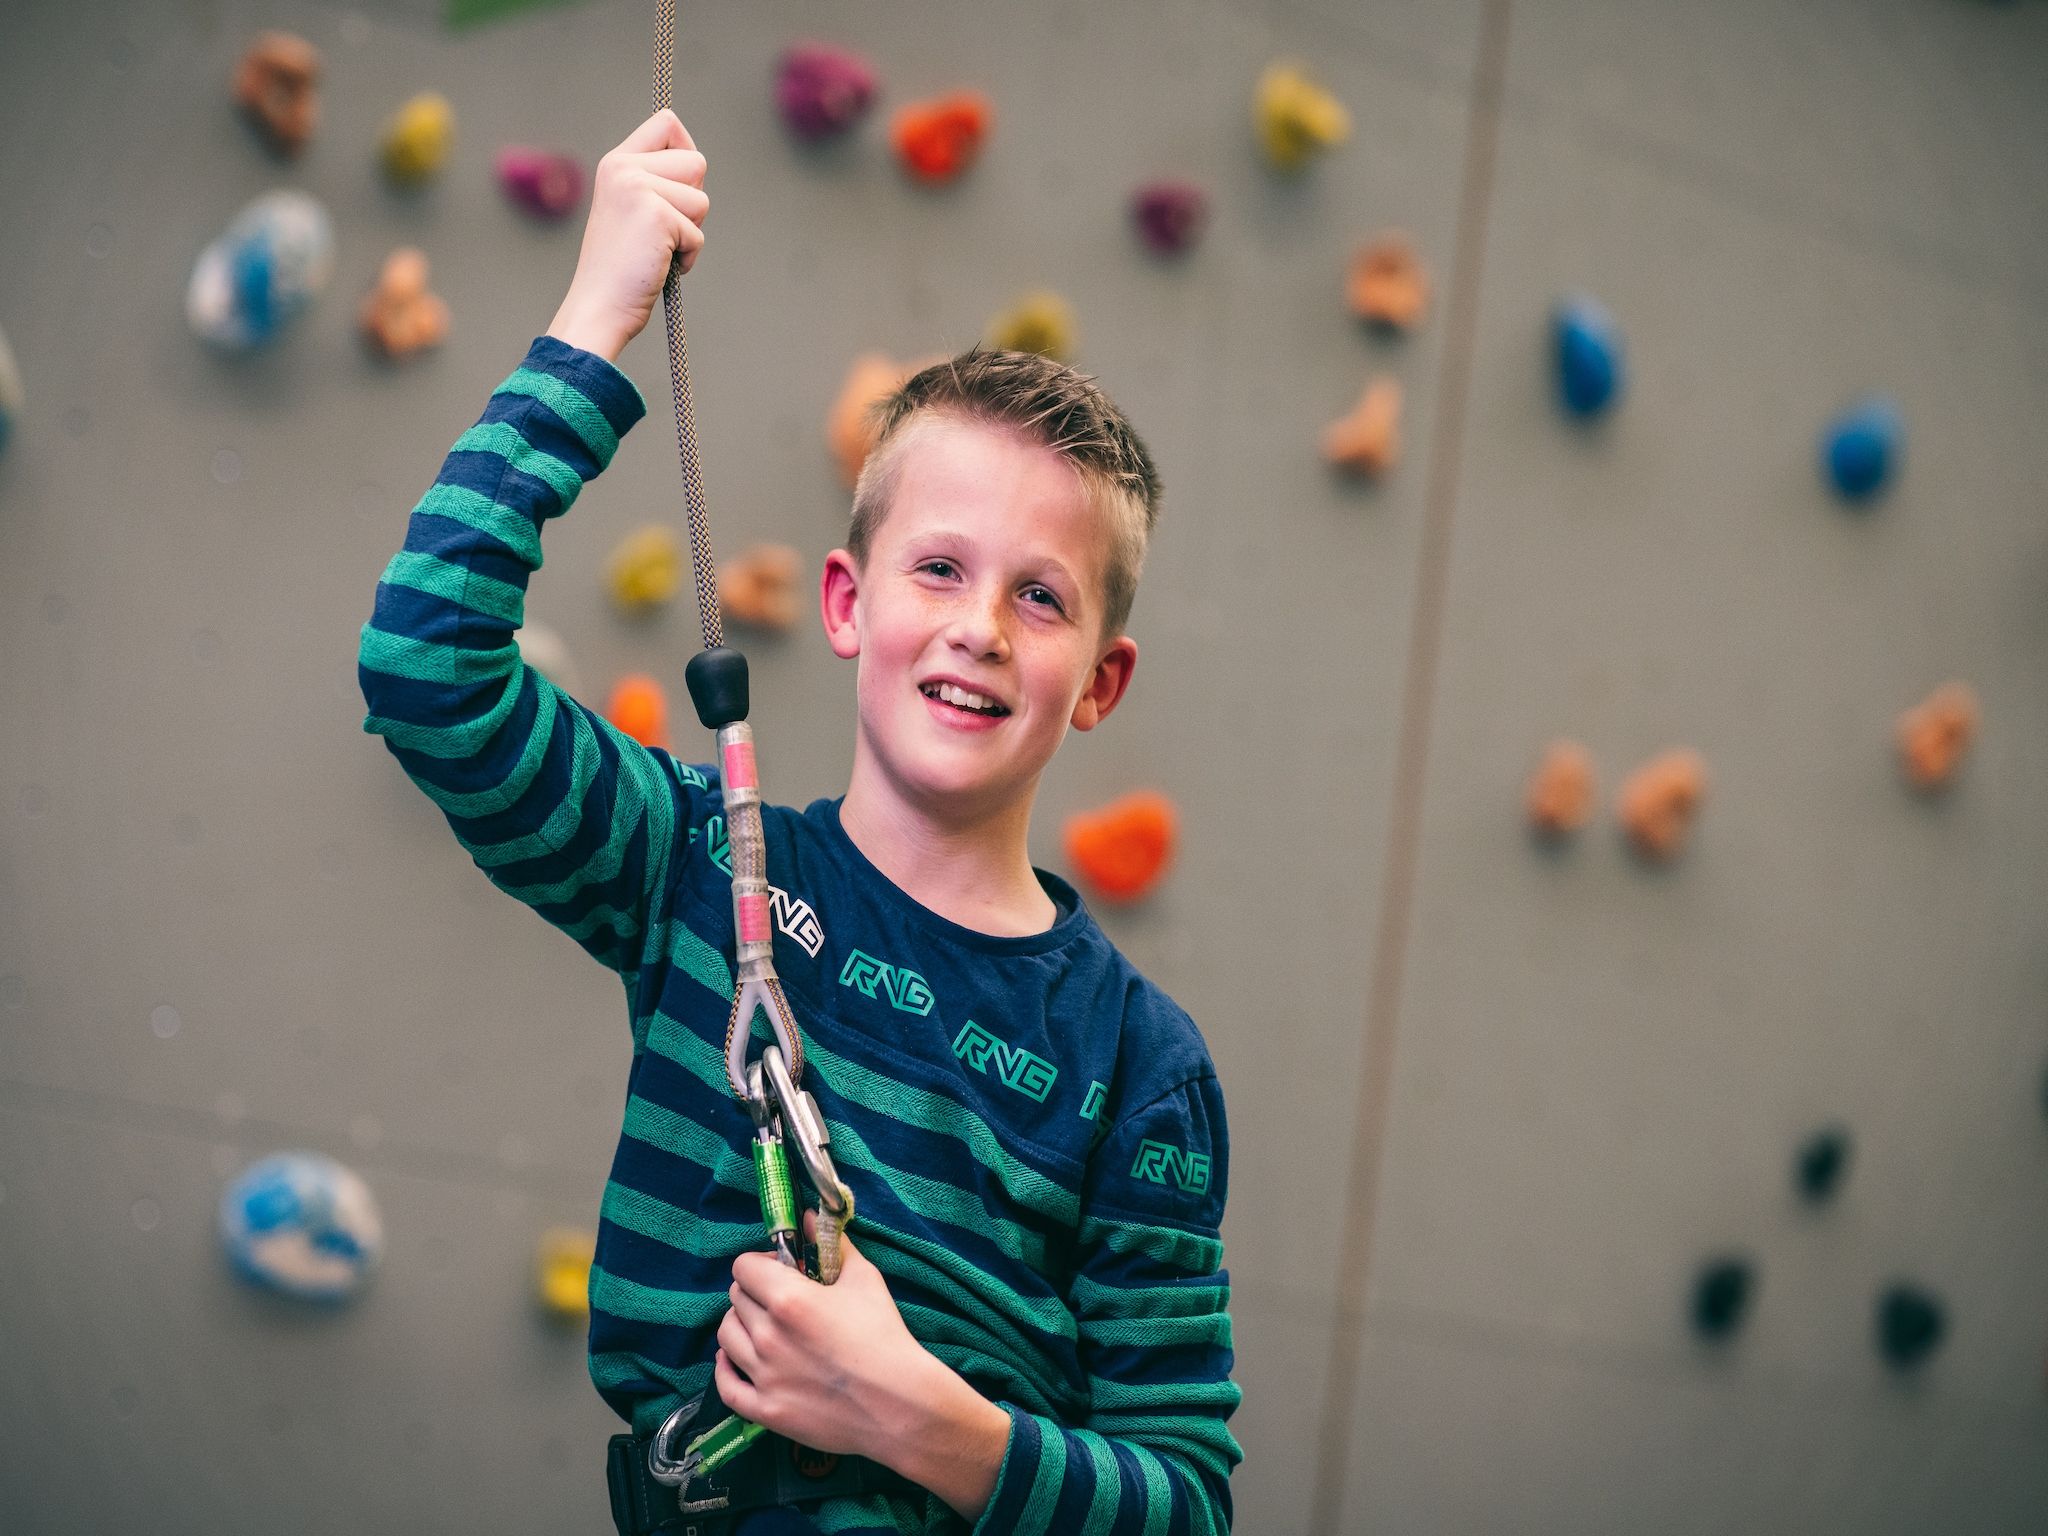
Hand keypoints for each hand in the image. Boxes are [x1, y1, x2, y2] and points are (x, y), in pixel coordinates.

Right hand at [547, 109, 707, 361]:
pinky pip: (698, 233)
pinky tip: (659, 265)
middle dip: (691, 201)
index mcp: (616, 162)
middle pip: (696, 161)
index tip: (679, 183)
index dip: (685, 150)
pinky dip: (687, 256)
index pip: (666, 123)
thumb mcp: (632, 210)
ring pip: (701, 199)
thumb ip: (657, 182)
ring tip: (657, 250)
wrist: (599, 305)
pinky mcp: (656, 215)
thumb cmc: (621, 268)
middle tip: (662, 230)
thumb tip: (695, 165)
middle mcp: (623, 168)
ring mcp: (638, 188)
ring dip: (689, 232)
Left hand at [714, 1211, 932, 1461]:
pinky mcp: (766, 1410)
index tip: (782, 1270)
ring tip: (765, 1328)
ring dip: (740, 1325)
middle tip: (781, 1300)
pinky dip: (725, 1368)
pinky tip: (735, 1359)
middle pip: (736, 1298)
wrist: (899, 1405)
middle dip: (755, 1291)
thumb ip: (833, 1245)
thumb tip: (811, 1218)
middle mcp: (768, 1336)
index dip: (762, 1263)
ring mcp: (763, 1376)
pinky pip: (725, 1385)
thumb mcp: (865, 1279)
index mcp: (788, 1299)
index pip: (744, 1267)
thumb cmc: (885, 1337)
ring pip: (726, 1336)